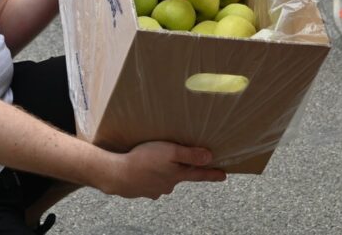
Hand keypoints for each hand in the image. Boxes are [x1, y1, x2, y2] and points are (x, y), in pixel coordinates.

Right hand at [103, 141, 225, 198]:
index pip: (200, 174)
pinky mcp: (142, 190)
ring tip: (156, 162)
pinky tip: (144, 170)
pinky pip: (150, 182)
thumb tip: (210, 157)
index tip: (224, 176)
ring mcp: (154, 189)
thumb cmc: (144, 160)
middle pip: (180, 176)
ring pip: (165, 180)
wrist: (117, 175)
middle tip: (179, 159)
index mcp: (177, 175)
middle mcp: (168, 185)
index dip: (212, 174)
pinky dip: (150, 176)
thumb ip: (190, 154)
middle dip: (182, 169)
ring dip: (164, 172)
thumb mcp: (170, 152)